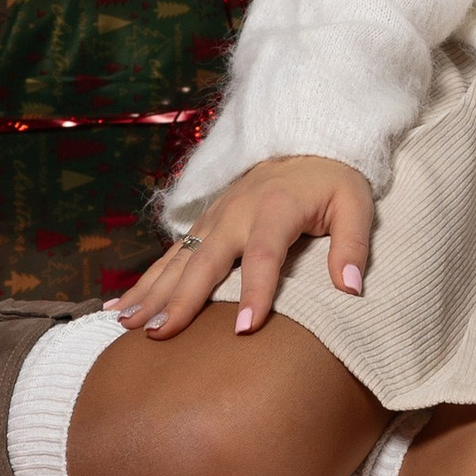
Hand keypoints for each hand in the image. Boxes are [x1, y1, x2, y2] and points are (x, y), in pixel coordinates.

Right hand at [109, 154, 375, 339]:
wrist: (306, 140)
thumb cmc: (333, 180)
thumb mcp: (356, 204)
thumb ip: (353, 245)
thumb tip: (352, 287)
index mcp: (276, 209)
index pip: (264, 255)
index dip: (255, 292)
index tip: (246, 330)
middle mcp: (236, 213)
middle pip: (205, 260)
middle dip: (181, 299)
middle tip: (160, 335)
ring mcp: (214, 217)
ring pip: (178, 260)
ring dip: (152, 293)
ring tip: (127, 325)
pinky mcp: (203, 223)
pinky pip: (169, 255)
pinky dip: (144, 281)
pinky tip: (119, 306)